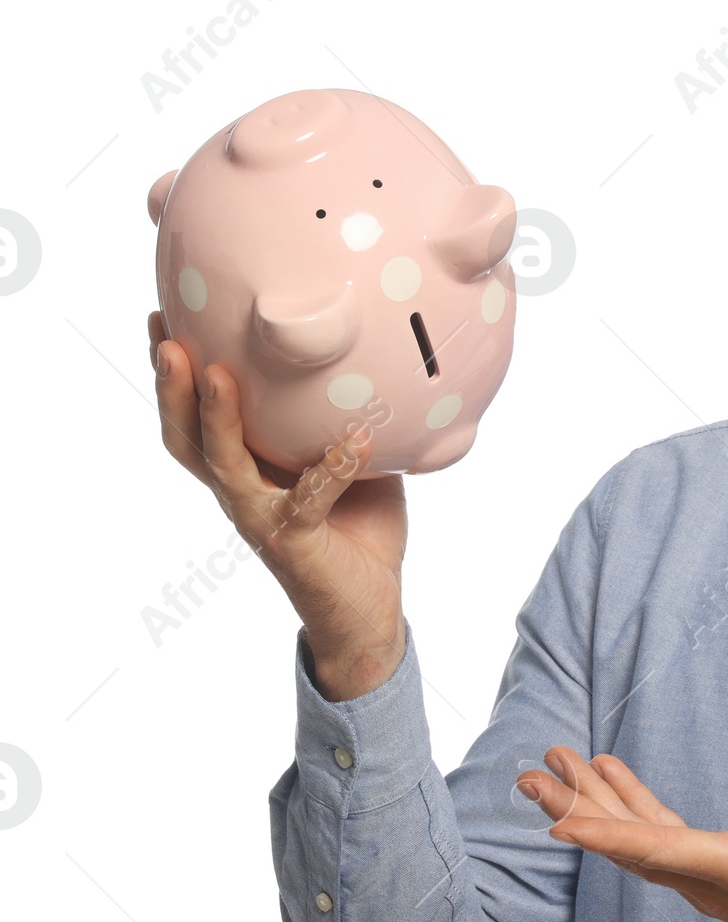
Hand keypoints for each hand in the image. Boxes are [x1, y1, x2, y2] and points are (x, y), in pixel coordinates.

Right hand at [148, 310, 407, 699]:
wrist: (370, 607)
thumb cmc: (358, 528)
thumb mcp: (350, 460)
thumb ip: (344, 416)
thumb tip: (369, 353)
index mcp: (249, 468)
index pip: (197, 416)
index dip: (175, 373)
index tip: (165, 314)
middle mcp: (243, 492)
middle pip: (187, 436)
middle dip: (171, 386)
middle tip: (163, 335)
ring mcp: (262, 517)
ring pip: (224, 465)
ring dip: (216, 419)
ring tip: (217, 374)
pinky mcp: (295, 542)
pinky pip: (310, 499)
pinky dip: (334, 467)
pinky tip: (357, 441)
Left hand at [517, 749, 727, 921]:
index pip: (666, 853)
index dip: (613, 837)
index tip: (561, 824)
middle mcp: (711, 880)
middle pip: (630, 846)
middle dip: (577, 810)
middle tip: (529, 776)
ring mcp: (706, 878)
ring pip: (634, 841)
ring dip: (590, 804)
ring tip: (552, 765)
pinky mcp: (712, 868)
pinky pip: (655, 836)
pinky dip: (627, 806)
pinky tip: (609, 774)